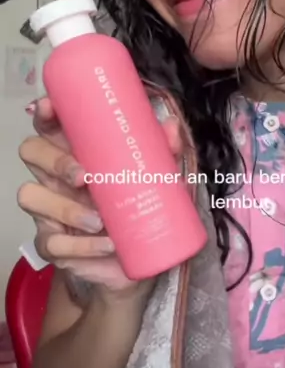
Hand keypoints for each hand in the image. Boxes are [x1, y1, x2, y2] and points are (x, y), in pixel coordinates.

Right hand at [17, 97, 182, 295]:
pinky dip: (82, 245)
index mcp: (75, 152)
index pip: (50, 124)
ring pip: (31, 196)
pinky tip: (106, 244)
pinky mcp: (53, 244)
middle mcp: (55, 176)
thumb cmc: (137, 208)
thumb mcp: (157, 177)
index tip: (50, 107)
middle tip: (84, 176)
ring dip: (65, 207)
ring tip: (98, 220)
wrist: (138, 261)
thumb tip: (170, 125)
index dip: (45, 112)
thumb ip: (164, 151)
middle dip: (54, 160)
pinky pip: (54, 242)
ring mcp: (49, 210)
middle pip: (32, 152)